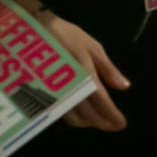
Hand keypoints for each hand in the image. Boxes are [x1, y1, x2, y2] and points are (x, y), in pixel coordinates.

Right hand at [38, 14, 129, 129]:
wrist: (31, 30)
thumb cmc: (65, 35)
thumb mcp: (92, 46)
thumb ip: (108, 68)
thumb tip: (125, 86)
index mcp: (84, 74)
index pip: (101, 101)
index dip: (111, 115)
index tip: (121, 124)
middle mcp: (69, 88)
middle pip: (87, 114)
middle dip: (101, 122)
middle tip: (112, 126)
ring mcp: (53, 93)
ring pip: (72, 117)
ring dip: (87, 122)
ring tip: (98, 120)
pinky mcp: (41, 95)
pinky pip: (60, 112)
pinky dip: (73, 116)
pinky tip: (80, 113)